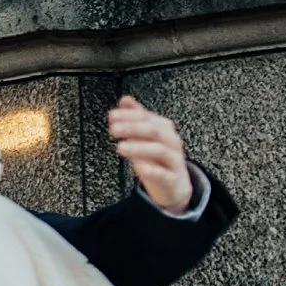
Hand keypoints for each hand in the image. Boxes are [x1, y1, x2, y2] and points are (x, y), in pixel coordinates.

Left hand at [107, 96, 194, 213]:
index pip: (146, 117)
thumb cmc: (156, 158)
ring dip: (138, 147)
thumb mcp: (145, 137)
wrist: (174, 185)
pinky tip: (139, 168)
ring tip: (120, 147)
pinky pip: (164, 174)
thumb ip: (136, 118)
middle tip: (113, 129)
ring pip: (159, 150)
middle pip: (153, 131)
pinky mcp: (172, 178)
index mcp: (163, 128)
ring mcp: (173, 159)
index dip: (129, 115)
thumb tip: (125, 99)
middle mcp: (171, 141)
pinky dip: (152, 170)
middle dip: (132, 128)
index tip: (111, 116)